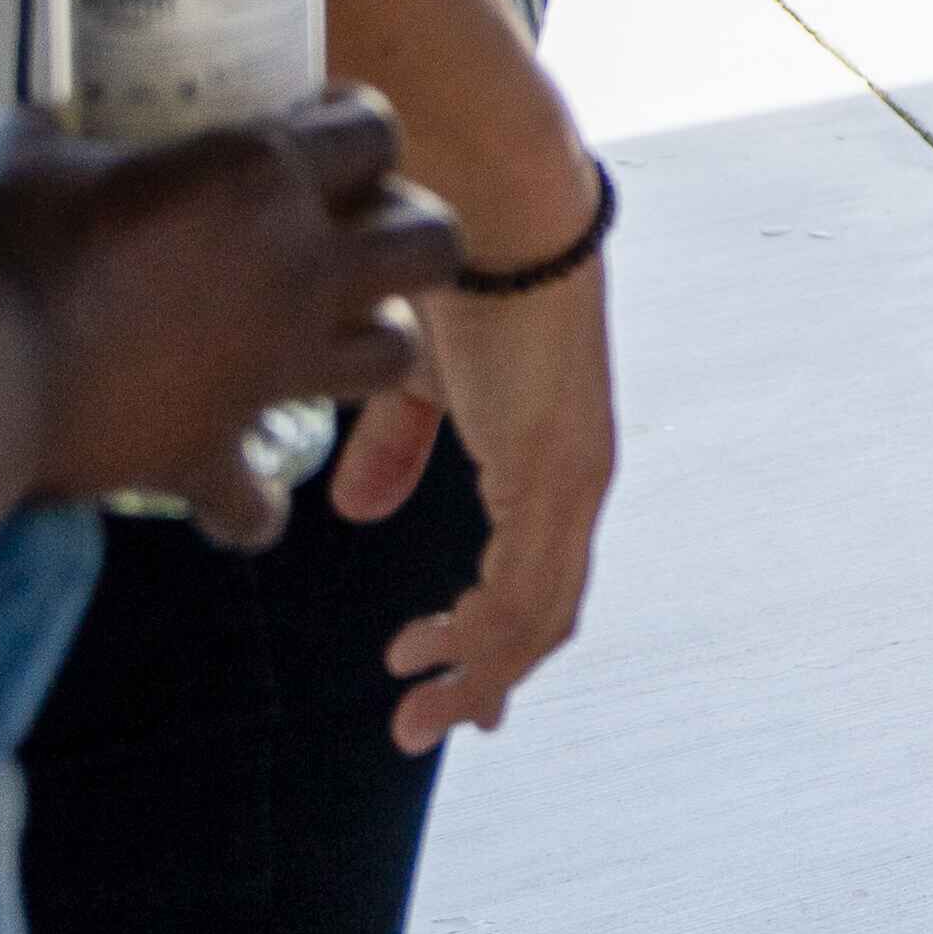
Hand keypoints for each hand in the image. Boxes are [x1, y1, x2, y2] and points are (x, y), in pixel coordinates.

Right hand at [0, 91, 456, 553]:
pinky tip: (231, 494)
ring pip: (392, 357)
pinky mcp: (216, 451)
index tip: (322, 129)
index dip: (356, 126)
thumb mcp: (33, 152)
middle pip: (432, 242)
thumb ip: (63, 131)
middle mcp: (297, 269)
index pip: (375, 131)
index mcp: (264, 175)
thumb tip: (47, 121)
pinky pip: (259, 503)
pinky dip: (249, 505)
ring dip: (366, 347)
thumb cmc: (9, 243)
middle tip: (354, 231)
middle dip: (409, 233)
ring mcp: (271, 366)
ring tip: (322, 338)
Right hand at [335, 210, 614, 743]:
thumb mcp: (415, 381)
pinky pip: (524, 588)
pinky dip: (481, 638)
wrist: (492, 210)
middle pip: (543, 615)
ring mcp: (574, 479)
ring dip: (477, 676)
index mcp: (549, 461)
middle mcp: (576, 480)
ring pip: (537, 617)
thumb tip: (356, 514)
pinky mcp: (556, 470)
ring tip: (415, 713)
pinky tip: (428, 655)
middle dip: (482, 679)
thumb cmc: (461, 279)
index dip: (492, 640)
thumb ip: (396, 447)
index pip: (536, 578)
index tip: (440, 682)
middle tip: (422, 723)